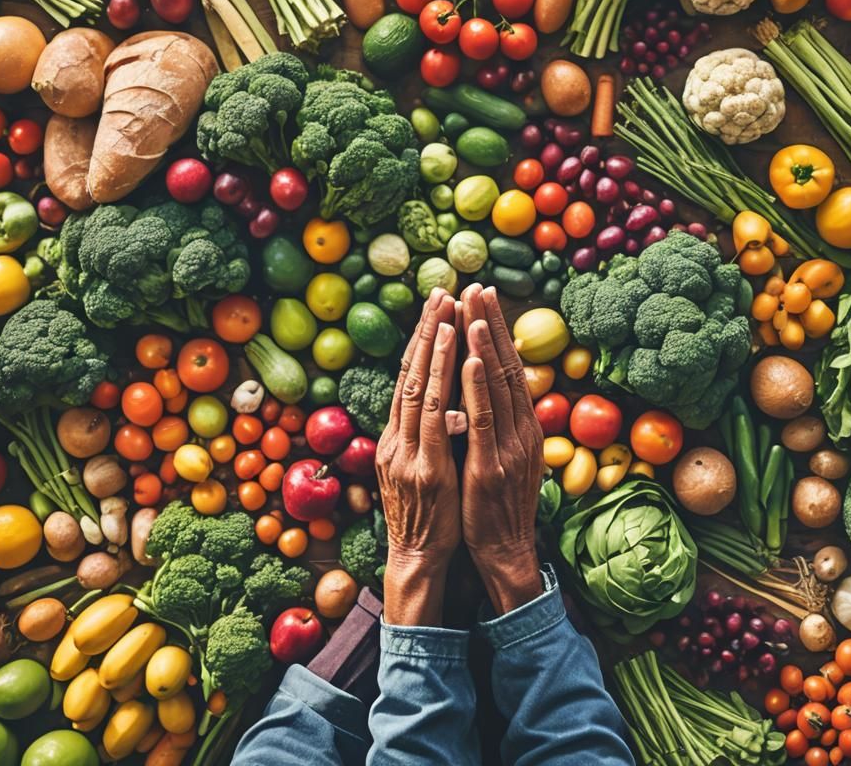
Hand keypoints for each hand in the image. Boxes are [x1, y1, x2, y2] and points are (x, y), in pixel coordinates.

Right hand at [376, 290, 460, 624]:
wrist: (418, 559)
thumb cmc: (429, 515)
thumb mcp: (422, 467)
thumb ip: (428, 434)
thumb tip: (447, 402)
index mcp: (396, 436)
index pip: (409, 378)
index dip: (422, 341)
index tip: (437, 307)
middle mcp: (396, 437)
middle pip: (410, 372)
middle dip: (426, 330)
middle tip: (441, 292)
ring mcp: (407, 451)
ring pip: (420, 386)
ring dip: (435, 345)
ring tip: (448, 310)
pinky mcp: (424, 467)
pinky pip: (435, 415)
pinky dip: (444, 379)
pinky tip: (454, 352)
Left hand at [459, 285, 544, 614]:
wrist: (505, 552)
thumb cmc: (497, 503)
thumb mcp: (504, 454)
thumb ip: (498, 420)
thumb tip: (487, 386)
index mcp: (523, 425)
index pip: (510, 366)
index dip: (497, 330)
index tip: (483, 297)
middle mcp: (522, 429)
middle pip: (507, 366)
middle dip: (491, 324)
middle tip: (478, 286)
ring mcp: (509, 447)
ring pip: (498, 386)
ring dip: (486, 344)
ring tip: (475, 308)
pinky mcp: (492, 467)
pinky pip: (484, 419)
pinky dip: (478, 386)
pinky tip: (471, 358)